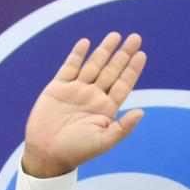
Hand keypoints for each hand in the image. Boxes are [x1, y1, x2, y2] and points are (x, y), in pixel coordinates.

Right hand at [22, 33, 146, 177]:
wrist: (47, 153)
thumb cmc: (77, 151)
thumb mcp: (103, 142)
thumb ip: (123, 127)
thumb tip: (141, 112)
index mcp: (106, 108)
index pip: (123, 84)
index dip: (132, 69)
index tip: (142, 54)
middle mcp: (93, 96)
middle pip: (112, 70)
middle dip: (123, 54)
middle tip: (135, 38)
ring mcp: (76, 90)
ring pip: (93, 65)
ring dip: (104, 50)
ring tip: (115, 35)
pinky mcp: (58, 88)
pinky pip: (69, 67)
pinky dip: (77, 54)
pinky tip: (86, 42)